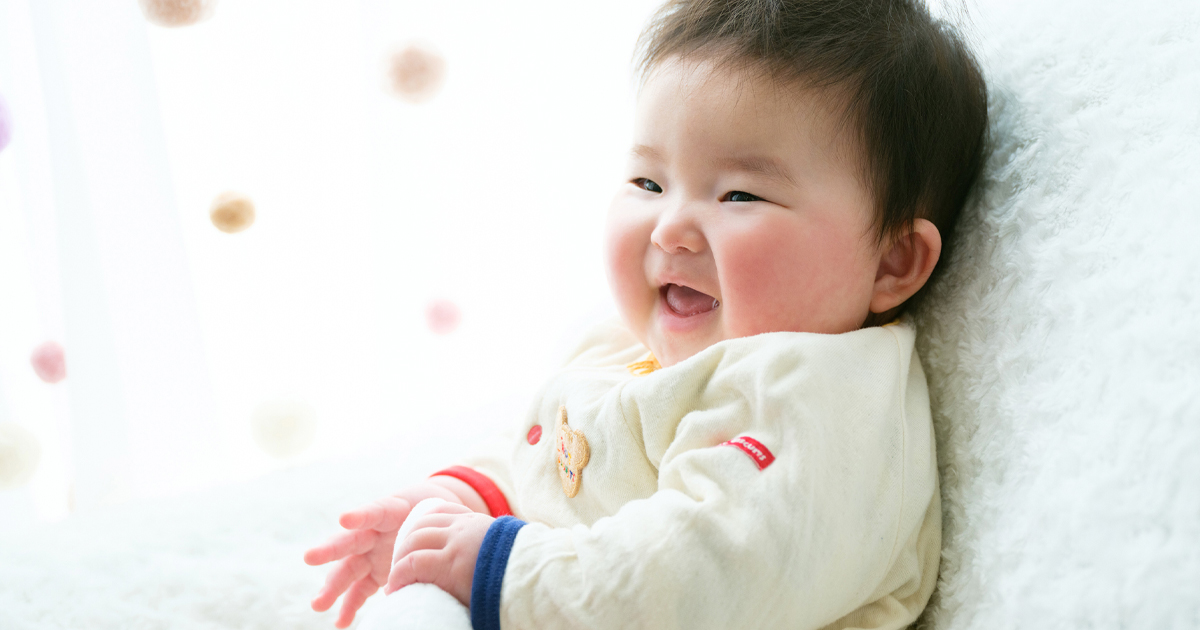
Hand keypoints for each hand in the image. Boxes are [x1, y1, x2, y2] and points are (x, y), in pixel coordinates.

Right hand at [304, 477, 487, 627]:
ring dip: (332, 587)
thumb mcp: (442, 511)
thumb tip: (458, 545)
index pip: (375, 511)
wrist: (434, 515)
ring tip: (318, 604)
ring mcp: (371, 553)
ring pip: (348, 569)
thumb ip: (441, 524)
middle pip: (351, 541)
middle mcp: (375, 532)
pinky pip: (358, 590)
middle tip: (310, 557)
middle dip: (330, 550)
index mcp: (392, 511)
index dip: (361, 514)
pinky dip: (350, 605)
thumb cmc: (437, 511)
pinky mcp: (372, 572)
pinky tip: (341, 622)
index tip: (345, 519)